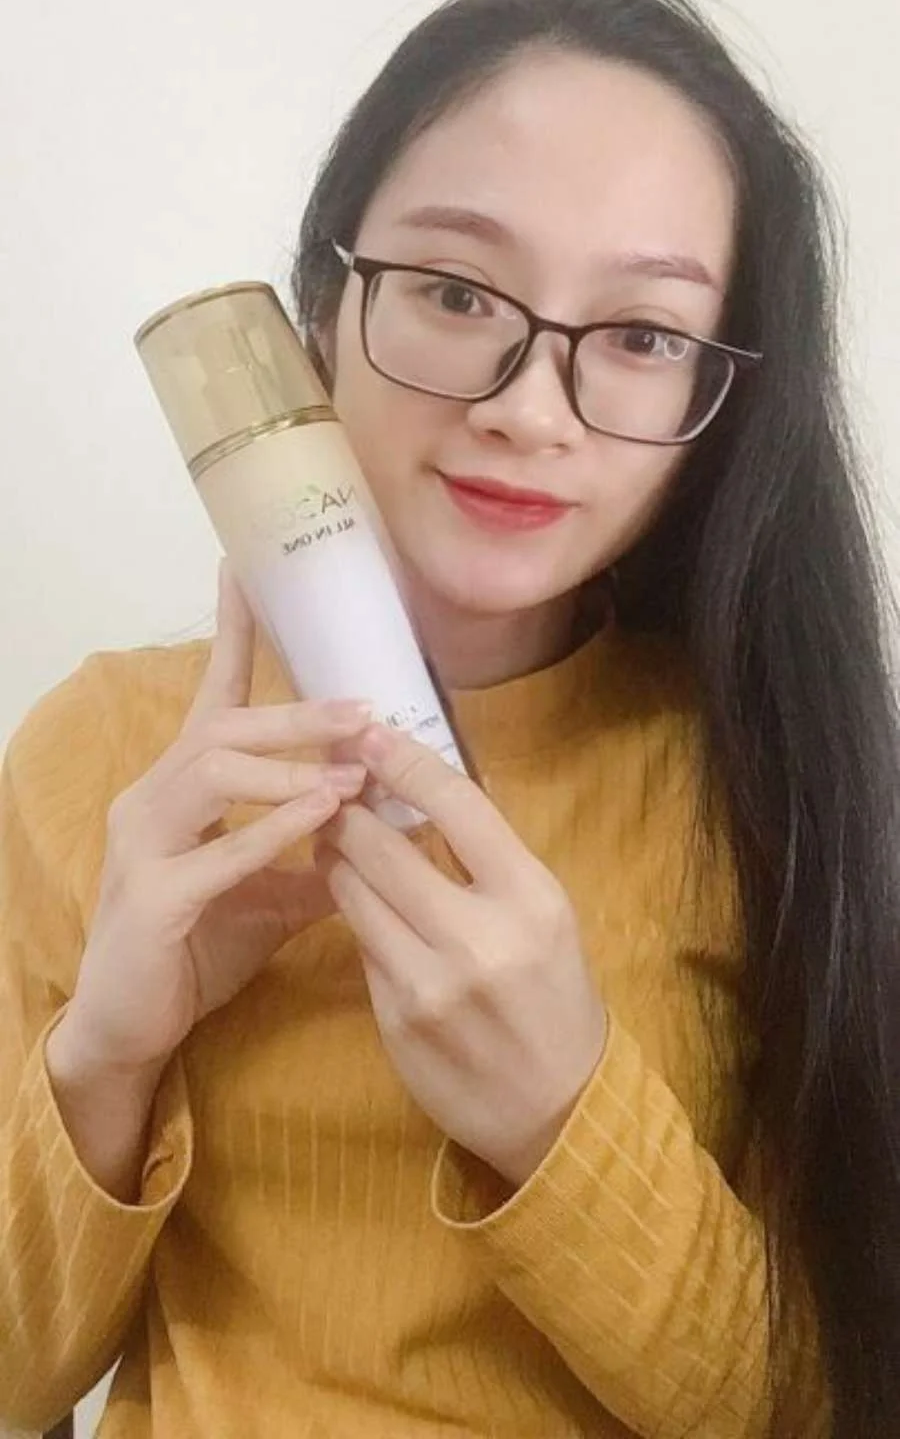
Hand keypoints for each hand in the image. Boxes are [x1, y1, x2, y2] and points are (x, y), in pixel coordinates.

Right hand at [61, 563, 370, 1078]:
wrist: (129, 1029)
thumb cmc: (194, 951)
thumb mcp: (268, 895)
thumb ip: (315, 857)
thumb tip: (383, 829)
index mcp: (179, 789)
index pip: (210, 697)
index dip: (231, 635)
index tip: (245, 572)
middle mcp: (151, 800)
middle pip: (223, 726)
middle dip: (297, 713)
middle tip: (366, 707)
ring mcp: (144, 845)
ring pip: (212, 770)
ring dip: (291, 764)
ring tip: (356, 767)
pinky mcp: (152, 898)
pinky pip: (217, 850)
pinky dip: (273, 828)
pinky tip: (324, 815)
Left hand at [315, 725, 607, 1187]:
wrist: (558, 1109)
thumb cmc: (555, 996)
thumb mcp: (545, 914)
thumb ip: (488, 859)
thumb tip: (418, 792)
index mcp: (530, 898)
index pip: (455, 805)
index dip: (403, 761)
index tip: (369, 733)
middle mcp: (478, 937)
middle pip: (382, 846)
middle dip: (346, 806)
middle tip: (329, 782)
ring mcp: (429, 983)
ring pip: (352, 892)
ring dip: (335, 855)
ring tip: (332, 834)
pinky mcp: (394, 1019)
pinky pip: (358, 944)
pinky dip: (353, 912)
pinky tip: (355, 898)